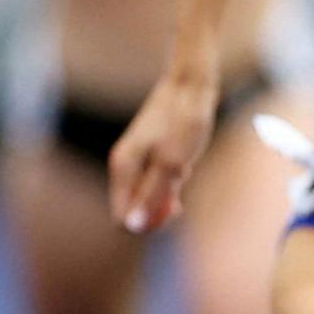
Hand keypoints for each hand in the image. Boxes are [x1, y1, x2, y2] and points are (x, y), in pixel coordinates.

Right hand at [108, 66, 219, 233]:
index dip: (148, 222)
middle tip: (182, 195)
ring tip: (184, 168)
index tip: (173, 208)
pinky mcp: (154, 156)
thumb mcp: (172, 164)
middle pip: (136, 209)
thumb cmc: (183, 123)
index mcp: (121, 168)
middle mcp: (125, 165)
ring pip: (150, 196)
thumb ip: (152, 195)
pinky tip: (186, 161)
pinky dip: (177, 179)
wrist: (192, 87)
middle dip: (160, 208)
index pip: (123, 216)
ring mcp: (139, 161)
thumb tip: (132, 226)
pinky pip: (162, 182)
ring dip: (171, 192)